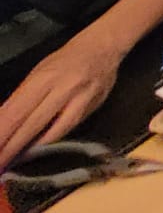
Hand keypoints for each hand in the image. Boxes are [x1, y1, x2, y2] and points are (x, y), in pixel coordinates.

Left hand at [0, 30, 121, 168]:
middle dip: (11, 147)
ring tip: (12, 164)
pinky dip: (50, 144)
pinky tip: (37, 154)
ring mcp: (81, 100)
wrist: (103, 48)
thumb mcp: (38, 73)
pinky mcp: (91, 110)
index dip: (2, 132)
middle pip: (33, 124)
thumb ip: (22, 98)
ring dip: (30, 151)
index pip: (17, 110)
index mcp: (45, 77)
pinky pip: (67, 131)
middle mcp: (64, 89)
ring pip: (53, 132)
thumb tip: (2, 123)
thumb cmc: (64, 60)